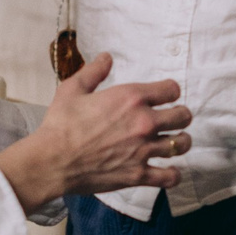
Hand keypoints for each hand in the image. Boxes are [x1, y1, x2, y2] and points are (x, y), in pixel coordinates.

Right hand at [0, 55, 190, 212]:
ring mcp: (143, 150)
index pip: (172, 89)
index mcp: (131, 98)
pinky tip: (167, 170)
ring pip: (181, 144)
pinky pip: (169, 176)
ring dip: (179, 142)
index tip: (164, 97)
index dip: (170, 92)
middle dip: (180, 116)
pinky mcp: (138, 174)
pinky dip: (172, 174)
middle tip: (172, 120)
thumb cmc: (60, 124)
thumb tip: (107, 57)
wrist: (52, 160)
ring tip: (173, 142)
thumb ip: (94, 71)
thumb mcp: (73, 89)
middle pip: (183, 116)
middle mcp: (143, 122)